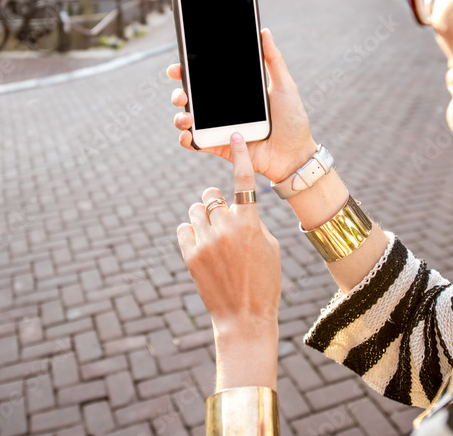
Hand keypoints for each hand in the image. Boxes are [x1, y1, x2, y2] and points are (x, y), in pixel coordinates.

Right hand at [167, 27, 317, 183]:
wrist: (296, 154)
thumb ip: (273, 60)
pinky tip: (187, 135)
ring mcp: (220, 129)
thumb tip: (264, 32)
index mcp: (235, 93)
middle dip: (179, 93)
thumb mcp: (284, 86)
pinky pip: (197, 143)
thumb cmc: (293, 120)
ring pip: (189, 120)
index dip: (187, 72)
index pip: (206, 79)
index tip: (178, 67)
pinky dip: (187, 139)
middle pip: (192, 98)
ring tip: (186, 115)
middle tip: (181, 94)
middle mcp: (223, 109)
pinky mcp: (220, 147)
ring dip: (180, 116)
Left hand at [177, 132, 280, 378]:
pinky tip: (202, 247)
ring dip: (203, 217)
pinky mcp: (190, 255)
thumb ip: (252, 221)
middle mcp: (225, 228)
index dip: (240, 155)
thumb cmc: (264, 280)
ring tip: (214, 237)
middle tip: (224, 220)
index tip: (235, 135)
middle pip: (212, 195)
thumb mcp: (269, 246)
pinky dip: (191, 233)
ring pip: (196, 210)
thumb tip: (236, 207)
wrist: (244, 317)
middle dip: (217, 203)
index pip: (244, 180)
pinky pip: (183, 228)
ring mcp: (205, 242)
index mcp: (250, 223)